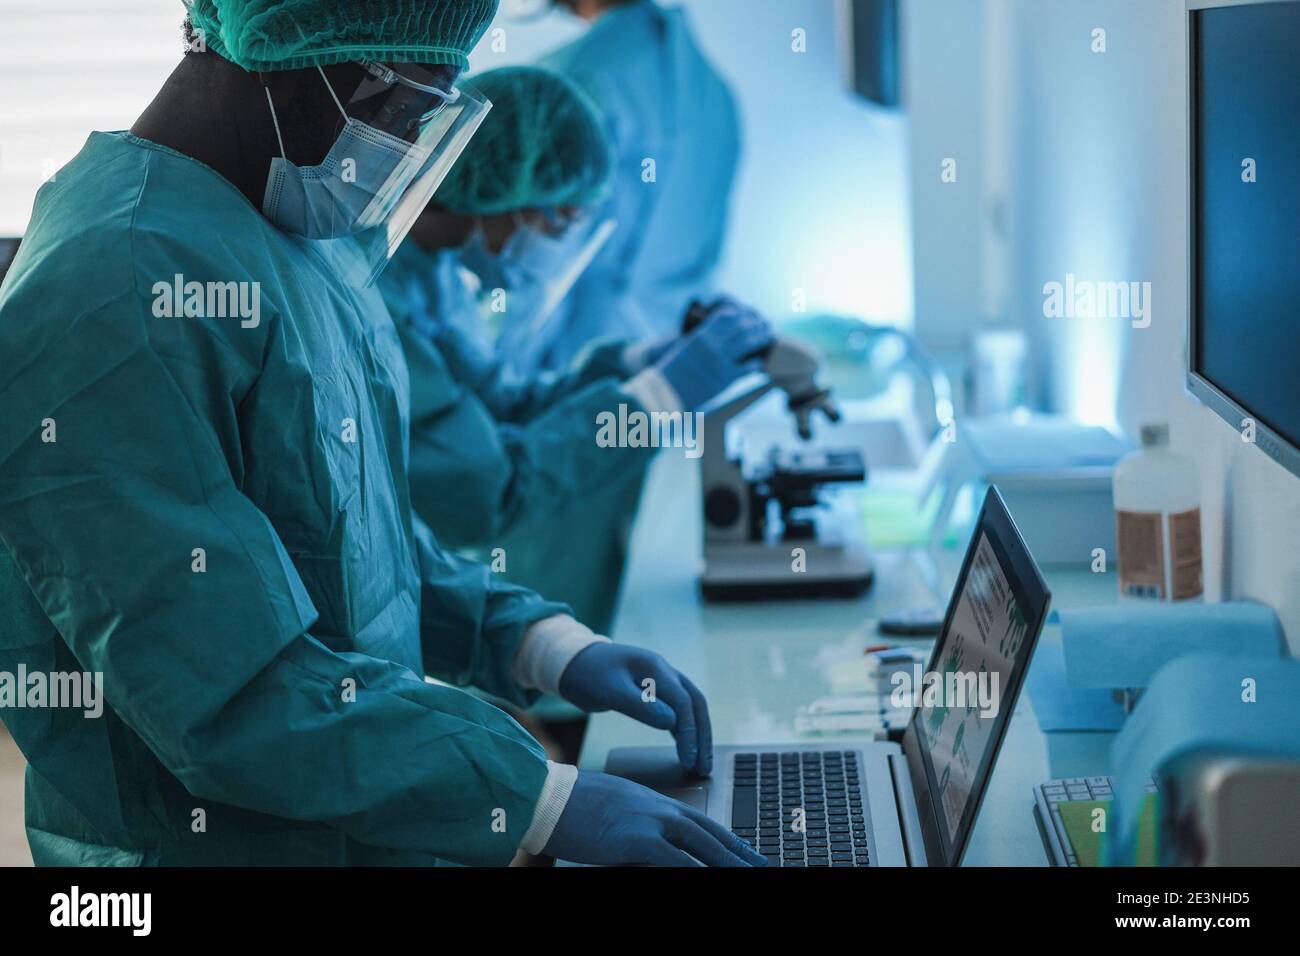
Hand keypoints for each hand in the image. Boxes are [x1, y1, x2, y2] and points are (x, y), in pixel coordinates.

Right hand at [543, 771, 765, 865]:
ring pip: (704, 847)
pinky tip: (715, 879)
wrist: (547, 797)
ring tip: (751, 874)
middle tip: (764, 866)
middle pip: (712, 835)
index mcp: (656, 801)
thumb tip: (654, 844)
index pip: (703, 822)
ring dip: (730, 864)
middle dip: (740, 853)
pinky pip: (679, 864)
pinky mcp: (639, 841)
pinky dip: (699, 873)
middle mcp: (661, 809)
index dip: (729, 839)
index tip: (747, 851)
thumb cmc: (572, 805)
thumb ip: (640, 822)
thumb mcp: (616, 809)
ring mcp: (652, 823)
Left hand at [558, 642, 712, 775]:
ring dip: (697, 734)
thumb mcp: (610, 691)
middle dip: (702, 736)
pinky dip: (684, 729)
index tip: (688, 759)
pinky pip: (677, 709)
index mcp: (655, 668)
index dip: (689, 732)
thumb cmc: (588, 674)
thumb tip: (672, 723)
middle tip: (704, 768)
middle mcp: (664, 671)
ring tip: (699, 763)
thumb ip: (641, 706)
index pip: (683, 702)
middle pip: (695, 704)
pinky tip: (685, 746)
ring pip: (689, 707)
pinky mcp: (654, 689)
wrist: (574, 661)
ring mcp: (661, 679)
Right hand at [652, 301, 773, 410]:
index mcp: (701, 334)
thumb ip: (703, 338)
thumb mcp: (686, 348)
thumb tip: (715, 332)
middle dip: (757, 323)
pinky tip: (759, 362)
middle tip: (766, 324)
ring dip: (762, 338)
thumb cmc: (672, 372)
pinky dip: (756, 363)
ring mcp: (720, 361)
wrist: (664, 393)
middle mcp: (712, 345)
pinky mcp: (725, 379)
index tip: (750, 314)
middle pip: (742, 326)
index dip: (742, 313)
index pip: (727, 315)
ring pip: (749, 343)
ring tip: (768, 337)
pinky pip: (748, 367)